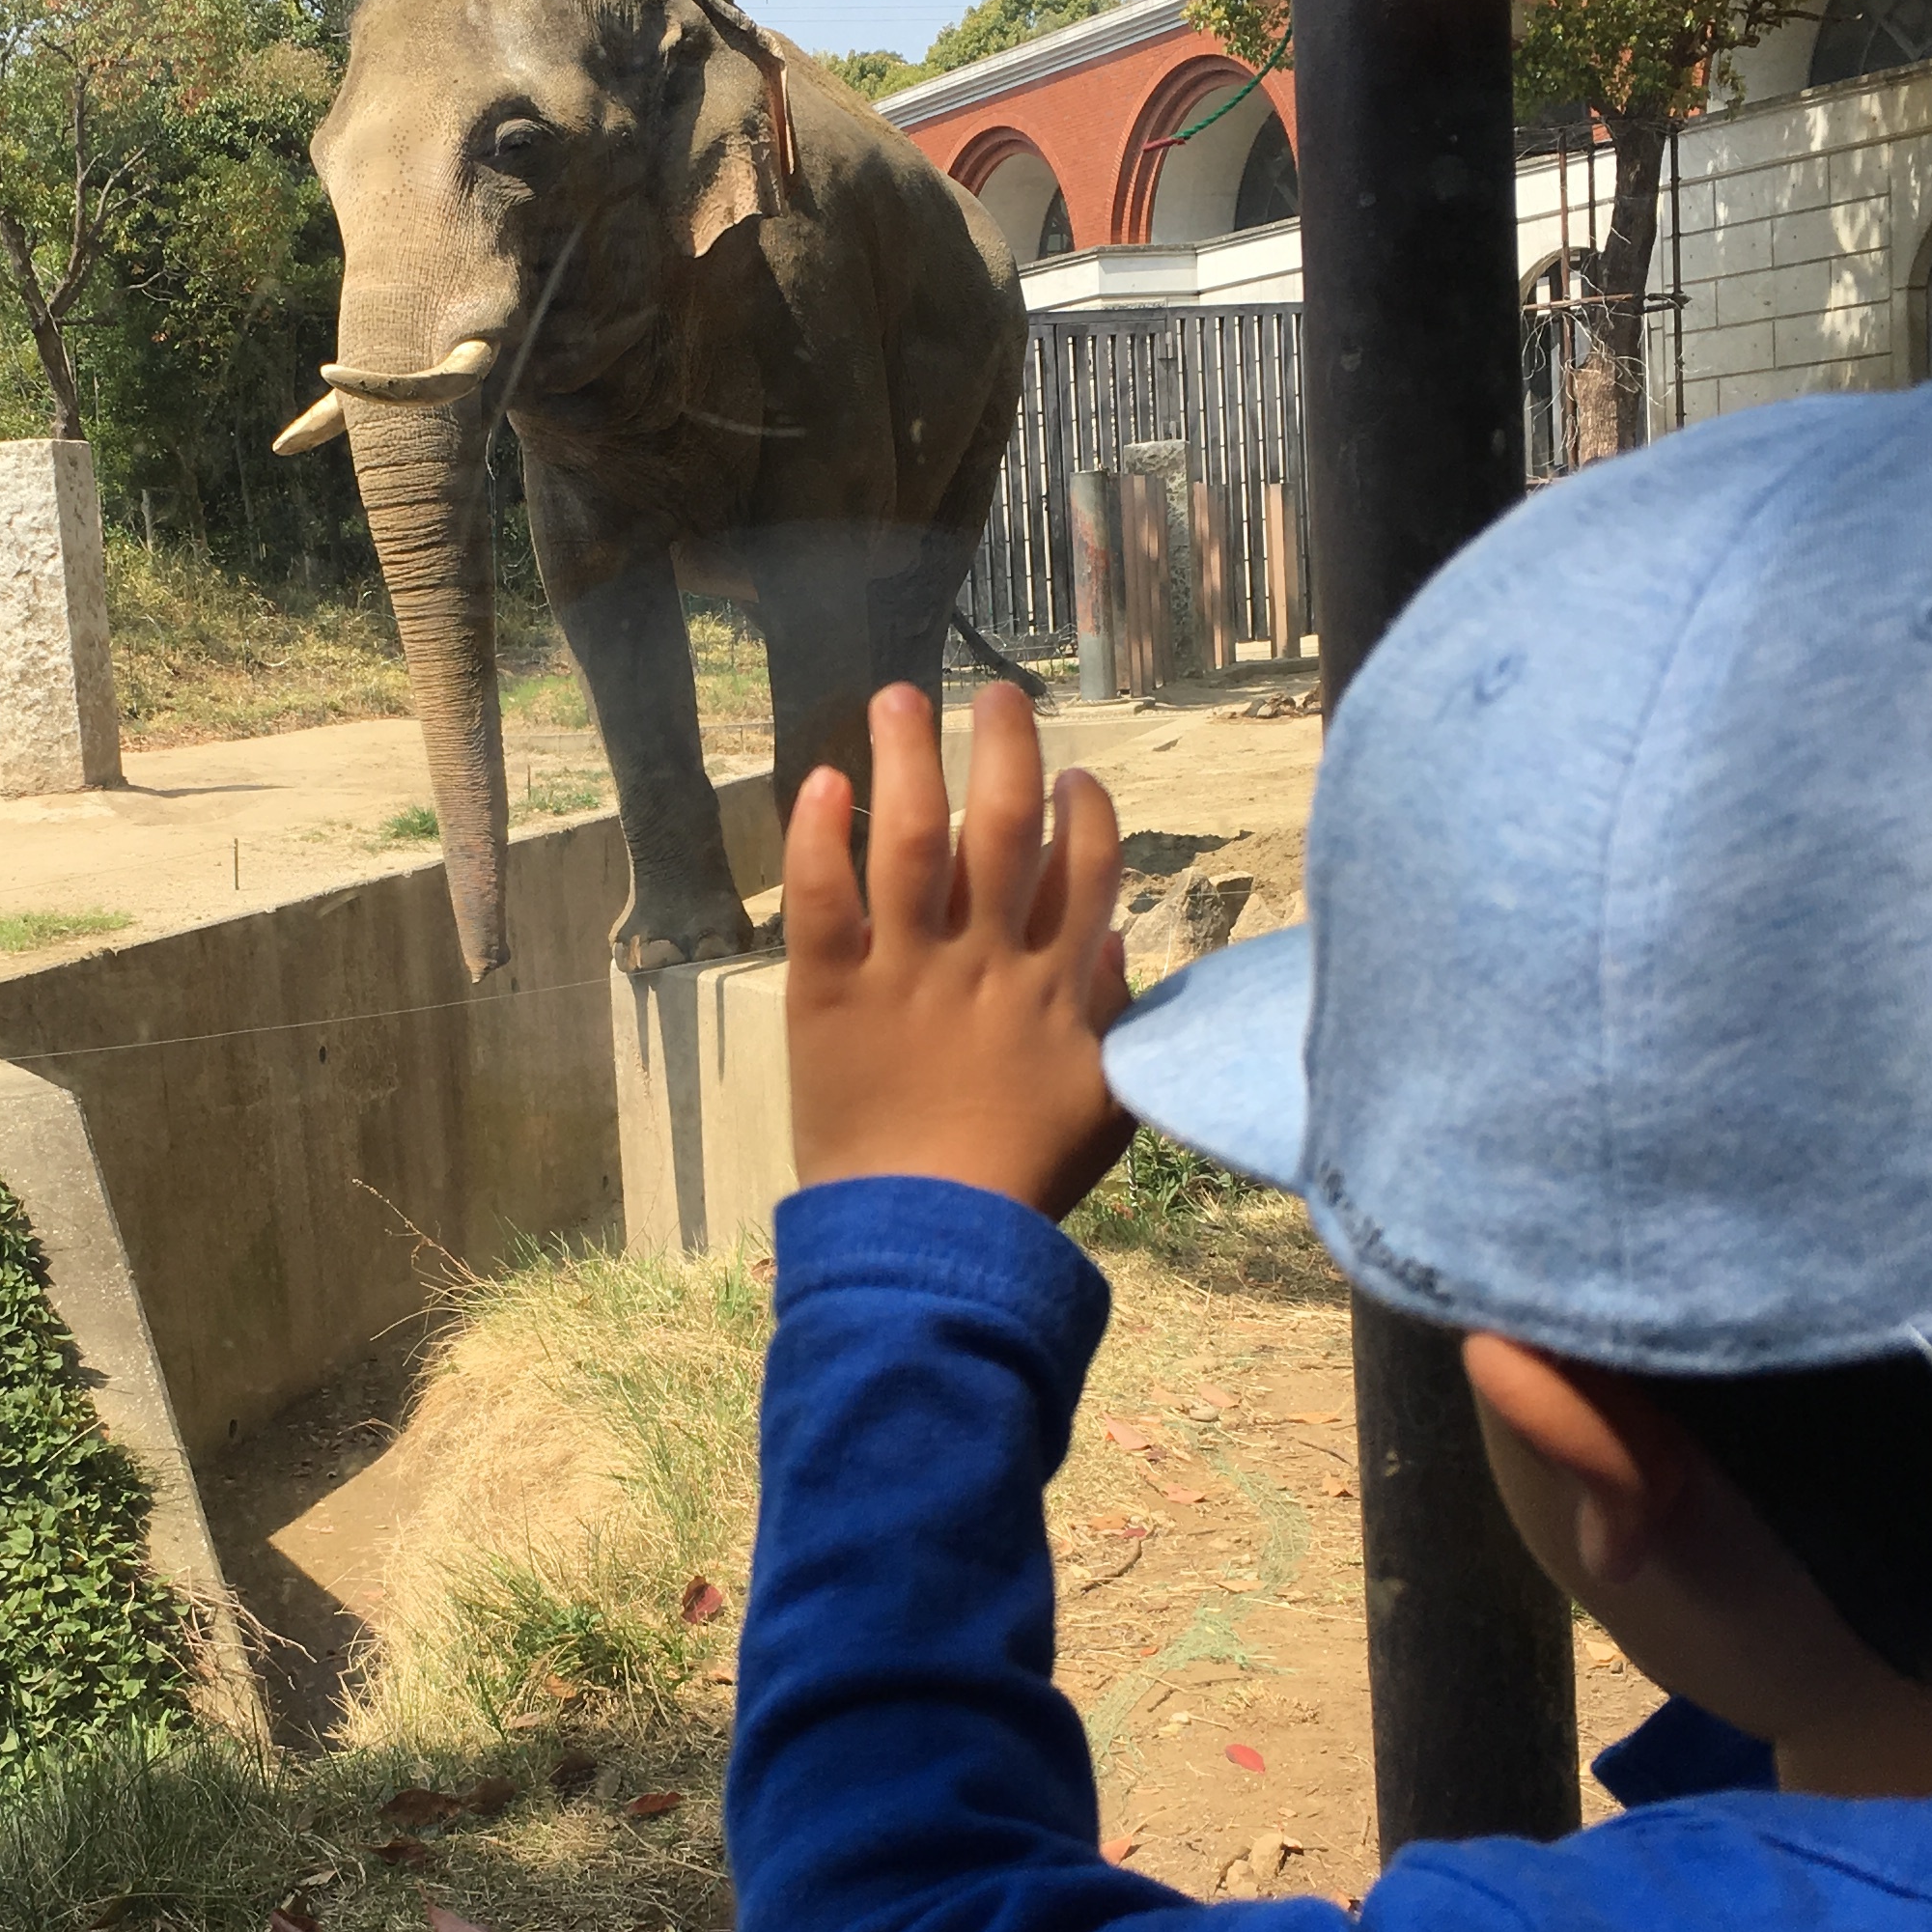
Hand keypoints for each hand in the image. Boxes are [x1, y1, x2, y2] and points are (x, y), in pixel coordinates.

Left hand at [783, 680, 1134, 1219]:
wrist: (927, 1241)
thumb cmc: (1019, 1184)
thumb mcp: (1104, 1105)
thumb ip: (1112, 1017)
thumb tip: (1107, 938)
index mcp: (1054, 987)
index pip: (1084, 867)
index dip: (1082, 811)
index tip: (1070, 776)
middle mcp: (986, 960)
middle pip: (1001, 825)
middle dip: (1003, 747)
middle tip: (995, 690)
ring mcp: (907, 972)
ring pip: (910, 839)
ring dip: (908, 759)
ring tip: (898, 697)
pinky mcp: (829, 993)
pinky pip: (823, 898)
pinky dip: (818, 835)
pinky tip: (822, 778)